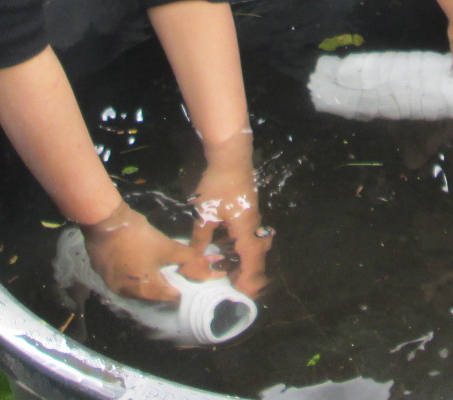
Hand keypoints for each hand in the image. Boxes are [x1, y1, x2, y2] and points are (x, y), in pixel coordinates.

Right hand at [80, 200, 194, 301]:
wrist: (105, 222)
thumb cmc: (138, 237)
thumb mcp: (166, 246)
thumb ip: (187, 257)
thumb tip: (206, 262)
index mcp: (144, 290)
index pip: (168, 296)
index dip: (179, 287)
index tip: (183, 277)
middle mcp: (127, 293)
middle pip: (151, 294)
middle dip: (161, 284)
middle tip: (169, 271)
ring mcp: (112, 285)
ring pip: (134, 288)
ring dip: (144, 279)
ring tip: (151, 265)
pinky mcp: (102, 274)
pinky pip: (120, 279)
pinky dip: (129, 273)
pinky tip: (133, 260)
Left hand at [190, 131, 268, 297]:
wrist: (230, 158)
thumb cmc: (218, 186)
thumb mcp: (205, 214)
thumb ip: (200, 237)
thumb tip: (193, 257)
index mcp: (246, 231)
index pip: (252, 263)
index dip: (248, 280)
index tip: (240, 293)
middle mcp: (254, 228)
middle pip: (258, 257)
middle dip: (249, 275)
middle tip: (235, 286)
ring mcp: (253, 219)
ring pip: (256, 246)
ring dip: (246, 261)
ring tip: (230, 270)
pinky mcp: (249, 212)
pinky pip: (250, 236)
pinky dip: (243, 248)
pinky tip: (227, 247)